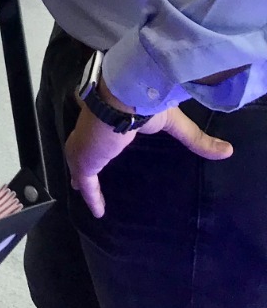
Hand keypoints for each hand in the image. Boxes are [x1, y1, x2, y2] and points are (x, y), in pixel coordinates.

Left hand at [65, 90, 232, 219]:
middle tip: (82, 179)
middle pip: (84, 150)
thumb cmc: (144, 104)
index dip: (98, 143)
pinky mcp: (84, 161)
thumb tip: (227, 150)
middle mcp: (91, 130)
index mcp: (107, 117)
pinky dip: (91, 197)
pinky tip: (97, 212)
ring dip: (83, 179)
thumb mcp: (174, 123)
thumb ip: (196, 139)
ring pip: (81, 166)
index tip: (100, 150)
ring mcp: (84, 145)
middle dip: (83, 163)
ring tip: (83, 192)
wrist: (124, 96)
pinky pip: (86, 184)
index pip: (99, 133)